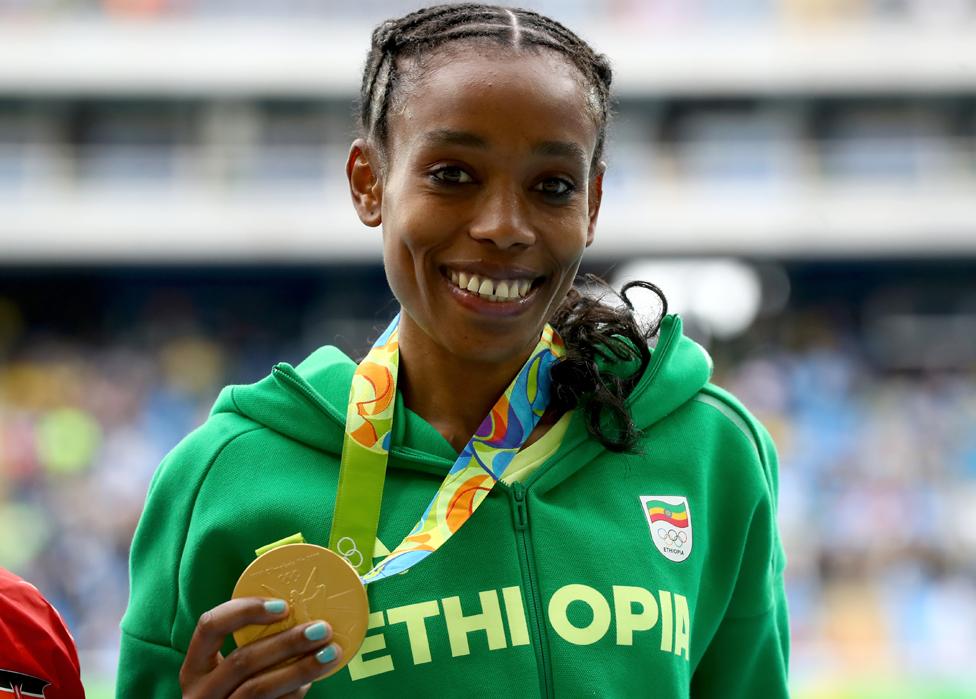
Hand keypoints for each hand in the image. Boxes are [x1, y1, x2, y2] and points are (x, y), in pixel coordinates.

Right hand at [179, 597, 342, 698]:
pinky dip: (295, 692)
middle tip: (321, 629)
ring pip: (258, 688)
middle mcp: (200, 693)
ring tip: (331, 653)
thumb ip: (254, 648)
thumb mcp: (230, 673)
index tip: (284, 606)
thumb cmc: (235, 693)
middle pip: (242, 660)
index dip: (245, 611)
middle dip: (286, 642)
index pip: (210, 626)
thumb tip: (305, 619)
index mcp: (194, 669)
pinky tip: (311, 681)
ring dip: (300, 668)